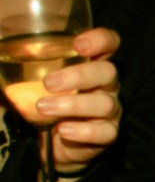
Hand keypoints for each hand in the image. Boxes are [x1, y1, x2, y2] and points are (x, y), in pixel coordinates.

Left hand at [34, 28, 120, 173]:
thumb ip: (18, 60)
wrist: (45, 141)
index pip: (109, 42)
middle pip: (108, 72)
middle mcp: (105, 84)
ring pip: (105, 104)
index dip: (101, 40)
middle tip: (48, 83)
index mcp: (90, 63)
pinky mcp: (108, 134)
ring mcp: (109, 110)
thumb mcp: (25, 76)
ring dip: (73, 105)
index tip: (77, 45)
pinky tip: (63, 130)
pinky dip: (84, 131)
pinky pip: (106, 132)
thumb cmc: (37, 100)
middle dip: (79, 75)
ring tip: (43, 108)